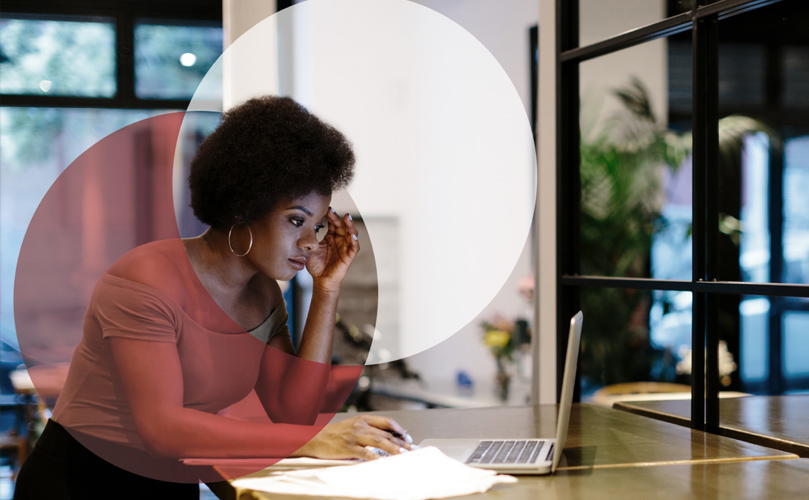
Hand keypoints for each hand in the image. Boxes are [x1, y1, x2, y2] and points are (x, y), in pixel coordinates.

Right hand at [295, 415, 414, 460]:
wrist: (314, 438)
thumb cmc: (333, 435)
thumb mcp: (352, 427)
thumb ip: (367, 431)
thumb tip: (385, 440)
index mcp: (363, 419)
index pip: (387, 422)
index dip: (399, 430)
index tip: (407, 438)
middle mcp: (361, 426)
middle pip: (386, 433)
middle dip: (401, 443)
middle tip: (411, 450)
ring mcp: (355, 436)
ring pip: (380, 441)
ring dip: (394, 449)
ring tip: (403, 456)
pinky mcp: (349, 447)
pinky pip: (366, 453)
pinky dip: (376, 458)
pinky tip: (383, 462)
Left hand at [306, 209, 358, 291]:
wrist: (320, 280)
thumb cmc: (315, 265)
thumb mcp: (310, 249)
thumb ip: (310, 238)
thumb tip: (304, 225)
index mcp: (331, 237)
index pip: (333, 223)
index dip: (331, 216)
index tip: (327, 208)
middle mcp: (340, 240)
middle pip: (342, 226)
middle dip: (338, 218)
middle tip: (332, 211)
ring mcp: (345, 248)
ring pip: (352, 233)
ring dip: (351, 225)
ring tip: (347, 218)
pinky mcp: (349, 257)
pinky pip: (354, 247)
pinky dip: (355, 241)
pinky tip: (352, 236)